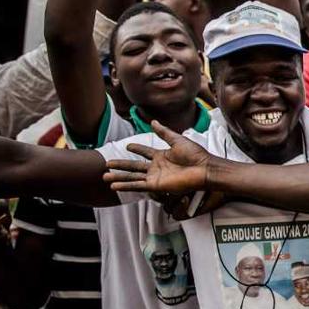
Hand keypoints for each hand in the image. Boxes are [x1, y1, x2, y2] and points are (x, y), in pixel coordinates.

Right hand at [103, 122, 219, 217]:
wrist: (204, 169)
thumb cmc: (195, 155)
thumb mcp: (177, 140)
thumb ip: (164, 132)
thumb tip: (152, 122)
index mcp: (162, 155)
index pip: (145, 152)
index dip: (136, 149)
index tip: (127, 146)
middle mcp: (157, 166)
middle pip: (134, 166)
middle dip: (121, 165)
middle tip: (107, 163)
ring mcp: (156, 177)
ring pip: (133, 176)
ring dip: (119, 177)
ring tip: (105, 176)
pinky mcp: (156, 186)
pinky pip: (138, 185)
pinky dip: (126, 185)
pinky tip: (114, 186)